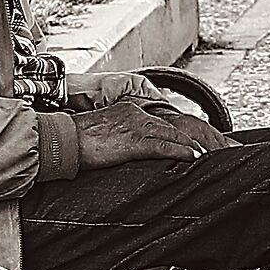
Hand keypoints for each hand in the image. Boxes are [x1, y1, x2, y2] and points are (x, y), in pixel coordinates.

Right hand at [71, 99, 232, 172]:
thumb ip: (119, 138)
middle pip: (171, 126)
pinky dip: (181, 151)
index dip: (176, 132)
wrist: (62, 139)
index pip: (159, 122)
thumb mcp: (103, 134)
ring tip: (205, 155)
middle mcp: (135, 114)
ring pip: (172, 135)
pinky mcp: (133, 141)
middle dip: (190, 137)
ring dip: (191, 146)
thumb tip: (126, 149)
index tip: (189, 140)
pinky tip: (193, 158)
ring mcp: (135, 126)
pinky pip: (164, 146)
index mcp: (128, 111)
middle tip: (207, 148)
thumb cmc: (77, 140)